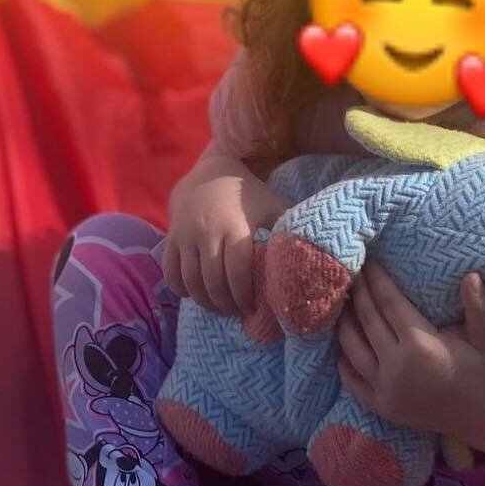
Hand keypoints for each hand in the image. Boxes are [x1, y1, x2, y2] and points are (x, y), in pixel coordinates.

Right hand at [163, 154, 289, 314]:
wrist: (210, 172)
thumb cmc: (248, 195)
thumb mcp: (271, 205)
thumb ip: (288, 228)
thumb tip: (314, 256)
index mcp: (235, 227)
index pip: (237, 272)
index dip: (244, 296)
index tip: (252, 308)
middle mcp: (207, 232)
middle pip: (213, 282)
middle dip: (226, 304)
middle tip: (237, 312)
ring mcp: (185, 236)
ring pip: (191, 281)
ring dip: (205, 301)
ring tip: (219, 307)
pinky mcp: (171, 238)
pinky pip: (170, 272)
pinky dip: (180, 288)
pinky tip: (194, 294)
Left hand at [337, 265, 484, 446]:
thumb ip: (480, 307)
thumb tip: (471, 275)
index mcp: (421, 346)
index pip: (388, 302)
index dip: (376, 279)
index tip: (369, 261)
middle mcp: (397, 368)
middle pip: (367, 320)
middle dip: (358, 293)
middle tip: (353, 271)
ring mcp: (387, 391)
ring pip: (352, 347)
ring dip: (345, 321)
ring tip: (343, 301)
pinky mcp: (384, 408)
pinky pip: (352, 381)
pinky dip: (343, 360)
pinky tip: (343, 344)